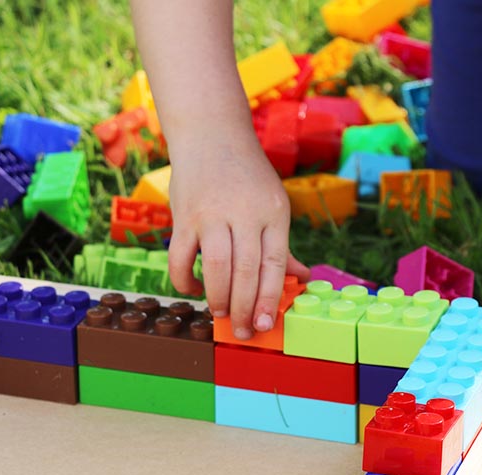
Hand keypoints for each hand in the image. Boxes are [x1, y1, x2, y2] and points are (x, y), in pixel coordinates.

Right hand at [167, 133, 308, 339]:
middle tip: (245, 331)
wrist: (212, 135)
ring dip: (218, 297)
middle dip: (245, 308)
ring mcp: (212, 214)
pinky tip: (194, 289)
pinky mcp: (184, 216)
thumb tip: (302, 279)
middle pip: (246, 271)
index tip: (268, 324)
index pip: (275, 264)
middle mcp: (244, 213)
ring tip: (222, 315)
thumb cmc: (249, 178)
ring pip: (215, 266)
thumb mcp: (274, 205)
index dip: (271, 299)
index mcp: (274, 214)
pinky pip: (179, 257)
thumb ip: (283, 247)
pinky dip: (184, 280)